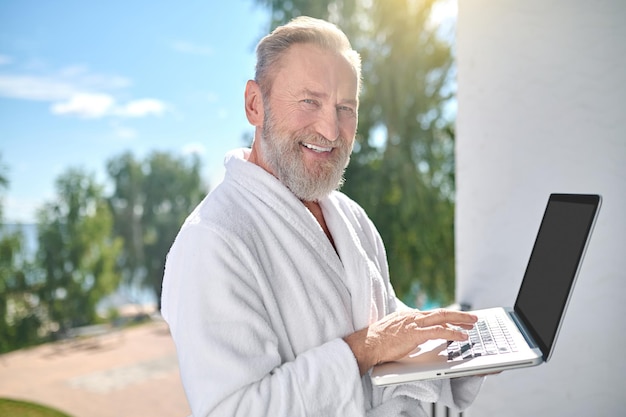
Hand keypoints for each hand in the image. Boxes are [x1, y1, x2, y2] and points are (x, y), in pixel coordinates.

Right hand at [343, 309, 477, 374]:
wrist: (367, 344)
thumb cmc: (378, 341)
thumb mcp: (395, 331)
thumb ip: (407, 330)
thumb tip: (416, 336)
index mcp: (408, 315)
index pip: (433, 315)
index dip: (448, 318)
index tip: (458, 320)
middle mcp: (413, 316)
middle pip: (441, 312)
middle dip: (459, 315)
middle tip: (472, 318)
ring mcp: (414, 323)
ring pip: (443, 318)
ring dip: (460, 321)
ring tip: (472, 325)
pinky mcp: (415, 333)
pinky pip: (439, 331)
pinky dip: (452, 333)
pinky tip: (462, 336)